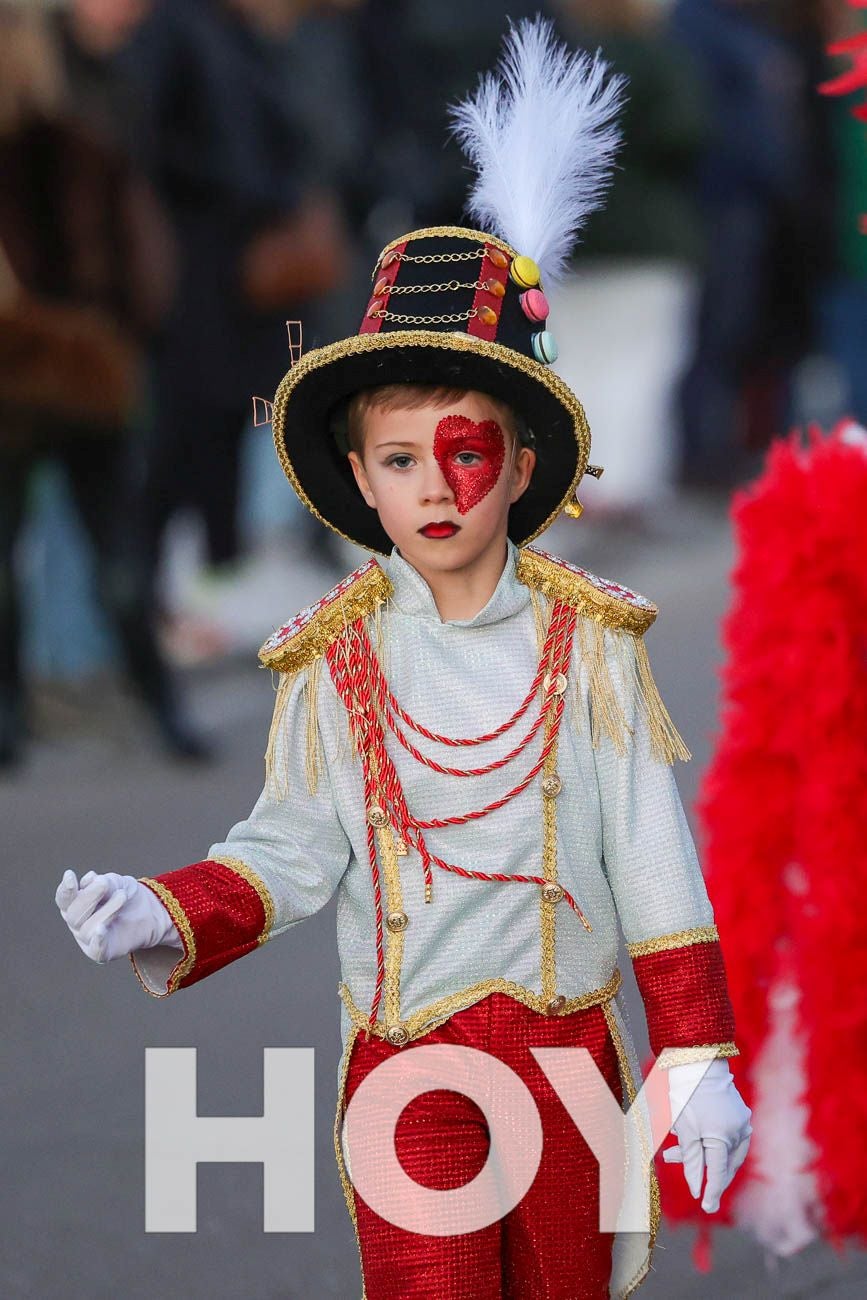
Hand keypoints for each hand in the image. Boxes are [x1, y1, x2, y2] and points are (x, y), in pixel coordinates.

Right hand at [55, 870, 182, 964]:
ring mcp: (88, 939)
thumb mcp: (116, 883)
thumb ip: (103, 883)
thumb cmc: (124, 895)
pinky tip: (101, 928)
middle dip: (89, 896)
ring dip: (107, 910)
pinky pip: (97, 949)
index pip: (64, 900)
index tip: (69, 875)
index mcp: (74, 905)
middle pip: (74, 914)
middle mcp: (77, 923)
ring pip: (88, 928)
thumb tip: (90, 880)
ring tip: (122, 895)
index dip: (65, 890)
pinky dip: (98, 939)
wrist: (148, 912)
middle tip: (105, 883)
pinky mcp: (103, 953)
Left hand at [661, 1058, 751, 1212]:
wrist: (698, 1061)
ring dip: (703, 1153)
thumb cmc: (686, 1093)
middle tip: (679, 1168)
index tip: (707, 1207)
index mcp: (723, 1137)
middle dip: (701, 1168)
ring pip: (725, 1150)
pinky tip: (691, 1137)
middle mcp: (739, 1132)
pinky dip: (711, 1141)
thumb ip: (691, 1161)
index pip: (718, 1173)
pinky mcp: (741, 1114)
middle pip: (722, 1163)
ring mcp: (742, 1123)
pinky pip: (729, 1137)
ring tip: (675, 1149)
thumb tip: (696, 1189)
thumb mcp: (684, 1128)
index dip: (711, 1191)